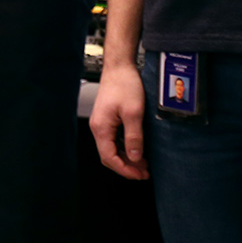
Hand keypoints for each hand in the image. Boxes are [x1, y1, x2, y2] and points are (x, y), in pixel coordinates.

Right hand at [88, 60, 149, 179]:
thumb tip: (135, 157)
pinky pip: (113, 140)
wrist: (119, 67)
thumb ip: (134, 137)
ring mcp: (102, 123)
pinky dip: (124, 148)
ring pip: (111, 148)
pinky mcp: (107, 119)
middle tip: (144, 173)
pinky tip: (136, 149)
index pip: (109, 158)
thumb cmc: (124, 84)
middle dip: (126, 167)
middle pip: (108, 156)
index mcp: (101, 127)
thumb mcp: (134, 113)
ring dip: (126, 158)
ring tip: (143, 164)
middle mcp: (98, 127)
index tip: (140, 175)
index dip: (125, 170)